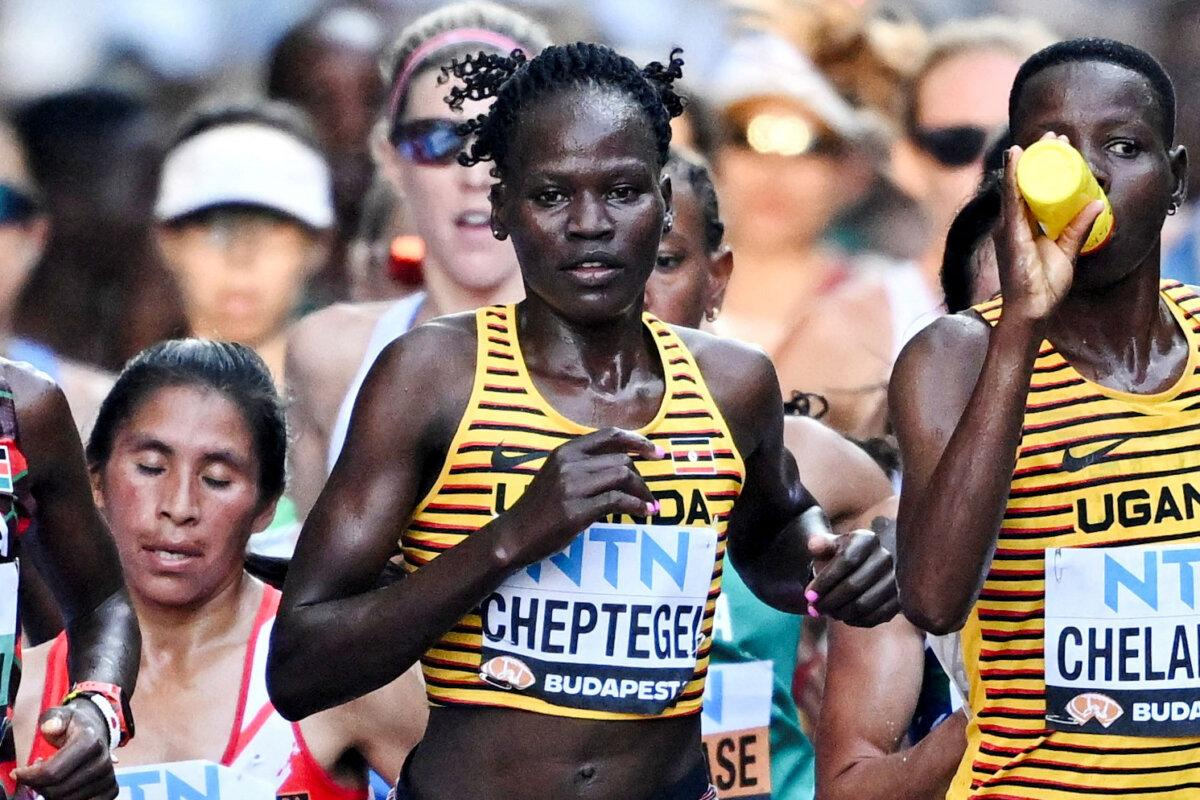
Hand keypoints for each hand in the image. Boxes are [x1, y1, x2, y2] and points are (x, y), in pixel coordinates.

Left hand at [12, 700, 115, 799]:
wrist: (97, 730)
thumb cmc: (74, 725)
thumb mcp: (61, 715)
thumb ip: (53, 718)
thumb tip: (51, 727)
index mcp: (90, 742)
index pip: (52, 772)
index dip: (30, 776)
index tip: (18, 773)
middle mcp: (103, 761)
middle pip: (58, 790)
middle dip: (39, 785)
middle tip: (35, 774)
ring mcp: (108, 776)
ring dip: (53, 792)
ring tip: (51, 776)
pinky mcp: (111, 789)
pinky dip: (69, 798)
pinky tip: (65, 785)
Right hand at [492, 427, 662, 566]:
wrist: (514, 535)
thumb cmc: (539, 508)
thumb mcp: (558, 475)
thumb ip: (584, 465)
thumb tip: (624, 465)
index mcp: (566, 450)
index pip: (610, 435)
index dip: (638, 440)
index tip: (657, 452)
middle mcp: (569, 463)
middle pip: (622, 459)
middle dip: (642, 478)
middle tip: (650, 494)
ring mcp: (572, 486)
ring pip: (623, 476)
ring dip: (643, 492)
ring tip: (650, 505)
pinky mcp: (576, 510)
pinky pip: (618, 500)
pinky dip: (636, 506)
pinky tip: (643, 512)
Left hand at [805, 528, 898, 626]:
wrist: (864, 567)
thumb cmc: (841, 556)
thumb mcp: (830, 546)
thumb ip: (820, 545)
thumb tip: (813, 545)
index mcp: (867, 540)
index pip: (846, 561)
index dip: (825, 581)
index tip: (808, 596)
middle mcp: (885, 557)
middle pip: (854, 585)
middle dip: (829, 601)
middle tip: (815, 609)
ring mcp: (895, 580)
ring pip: (864, 604)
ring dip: (841, 613)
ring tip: (828, 613)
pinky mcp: (899, 600)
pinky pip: (876, 616)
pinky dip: (856, 621)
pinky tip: (844, 617)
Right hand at [997, 133, 1104, 323]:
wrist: (1032, 310)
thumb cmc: (1045, 287)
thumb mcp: (1068, 251)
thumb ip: (1079, 228)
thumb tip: (1099, 203)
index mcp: (1024, 227)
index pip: (1034, 190)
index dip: (1045, 167)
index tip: (1059, 146)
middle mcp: (1013, 223)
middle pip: (1024, 183)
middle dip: (1037, 157)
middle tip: (1054, 136)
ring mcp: (1008, 227)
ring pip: (1017, 185)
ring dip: (1028, 160)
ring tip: (1041, 140)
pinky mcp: (1009, 233)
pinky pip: (1011, 199)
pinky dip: (1013, 177)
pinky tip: (1016, 159)